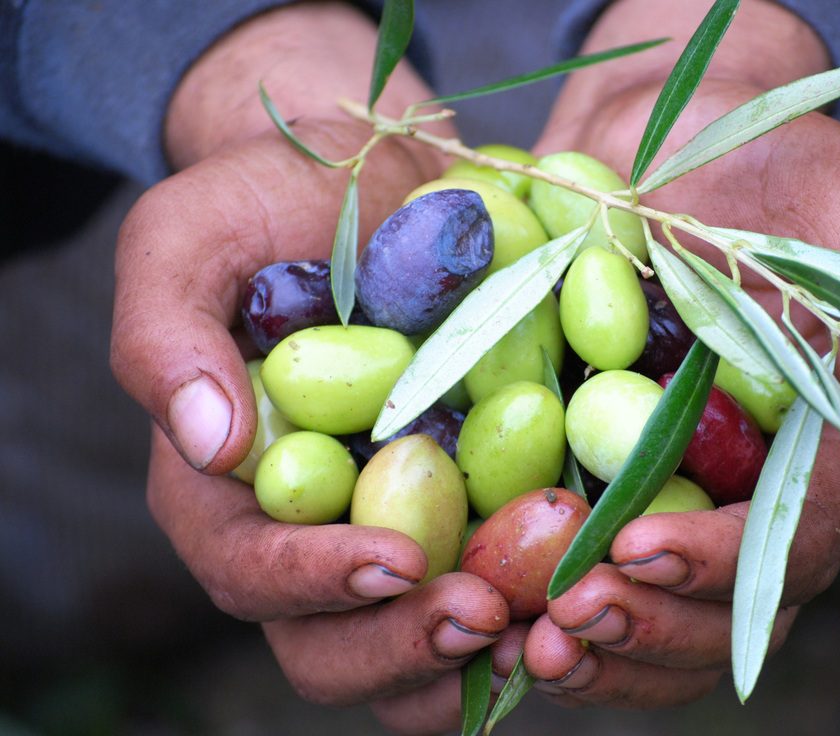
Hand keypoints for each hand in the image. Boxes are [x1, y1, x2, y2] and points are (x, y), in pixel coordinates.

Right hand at [110, 5, 507, 731]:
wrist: (367, 174)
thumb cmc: (264, 203)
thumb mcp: (188, 240)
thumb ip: (166, 336)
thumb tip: (209, 444)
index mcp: (227, 486)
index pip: (249, 569)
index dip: (313, 583)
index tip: (396, 560)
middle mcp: (306, 527)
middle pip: (327, 644)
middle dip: (400, 644)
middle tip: (481, 614)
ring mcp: (390, 524)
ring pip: (408, 644)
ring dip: (469, 659)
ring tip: (539, 629)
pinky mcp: (466, 505)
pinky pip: (489, 588)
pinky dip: (529, 611)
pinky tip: (578, 592)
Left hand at [520, 0, 839, 704]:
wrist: (663, 136)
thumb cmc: (762, 155)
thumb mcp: (831, 194)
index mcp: (827, 433)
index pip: (797, 532)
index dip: (726, 561)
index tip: (640, 546)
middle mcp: (758, 480)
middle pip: (732, 604)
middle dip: (657, 623)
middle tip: (572, 613)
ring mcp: (685, 488)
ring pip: (668, 613)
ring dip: (607, 645)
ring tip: (535, 640)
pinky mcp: (611, 477)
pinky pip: (598, 571)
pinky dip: (553, 610)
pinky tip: (497, 622)